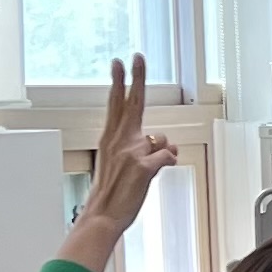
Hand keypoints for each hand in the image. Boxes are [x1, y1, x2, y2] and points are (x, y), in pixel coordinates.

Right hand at [60, 60, 176, 271]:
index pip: (116, 103)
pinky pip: (168, 157)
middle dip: (135, 77)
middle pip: (131, 102)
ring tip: (143, 174)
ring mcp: (131, 152)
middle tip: (137, 56)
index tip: (120, 62)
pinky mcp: (143, 167)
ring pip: (162, 140)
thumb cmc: (114, 193)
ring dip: (162, 154)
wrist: (102, 216)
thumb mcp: (126, 165)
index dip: (121, 82)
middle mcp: (119, 140)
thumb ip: (148, 149)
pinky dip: (167, 164)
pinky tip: (153, 176)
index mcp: (111, 138)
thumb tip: (169, 143)